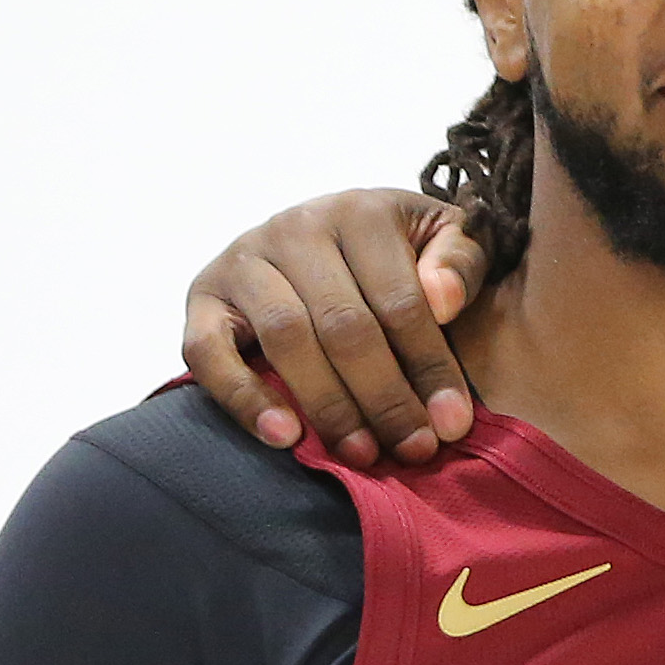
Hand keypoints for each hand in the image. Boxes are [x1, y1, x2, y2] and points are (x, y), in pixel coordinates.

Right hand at [181, 189, 489, 464]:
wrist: (334, 232)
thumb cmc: (404, 248)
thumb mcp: (446, 240)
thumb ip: (462, 262)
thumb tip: (445, 301)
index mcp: (362, 211)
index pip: (400, 301)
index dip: (430, 366)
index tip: (453, 422)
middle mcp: (297, 227)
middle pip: (344, 325)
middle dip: (385, 396)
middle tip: (415, 448)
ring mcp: (244, 259)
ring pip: (286, 339)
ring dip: (328, 405)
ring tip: (363, 453)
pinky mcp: (203, 294)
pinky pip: (208, 350)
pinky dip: (243, 397)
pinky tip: (285, 437)